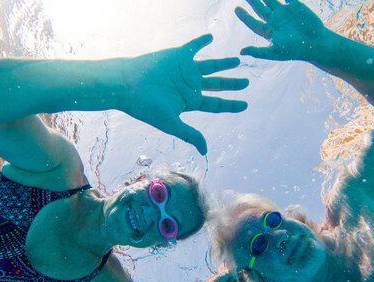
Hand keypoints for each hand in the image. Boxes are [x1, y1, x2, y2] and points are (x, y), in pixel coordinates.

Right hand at [120, 34, 248, 154]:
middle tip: (246, 81)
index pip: (215, 104)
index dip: (231, 104)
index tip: (245, 105)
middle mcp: (189, 86)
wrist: (127, 85)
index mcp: (190, 102)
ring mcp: (185, 71)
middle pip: (216, 85)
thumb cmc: (146, 107)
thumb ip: (190, 134)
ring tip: (237, 61)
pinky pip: (193, 47)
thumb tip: (205, 151)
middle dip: (232, 84)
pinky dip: (202, 42)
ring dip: (223, 63)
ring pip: (210, 66)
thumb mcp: (171, 123)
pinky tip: (210, 38)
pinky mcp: (178, 56)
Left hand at [235, 0, 325, 60]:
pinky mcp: (295, 5)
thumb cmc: (294, 51)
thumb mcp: (274, 52)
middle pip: (260, 8)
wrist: (315, 43)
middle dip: (252, 0)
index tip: (236, 9)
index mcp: (268, 31)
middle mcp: (275, 20)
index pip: (253, 22)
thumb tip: (240, 52)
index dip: (244, 16)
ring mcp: (284, 12)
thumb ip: (257, 51)